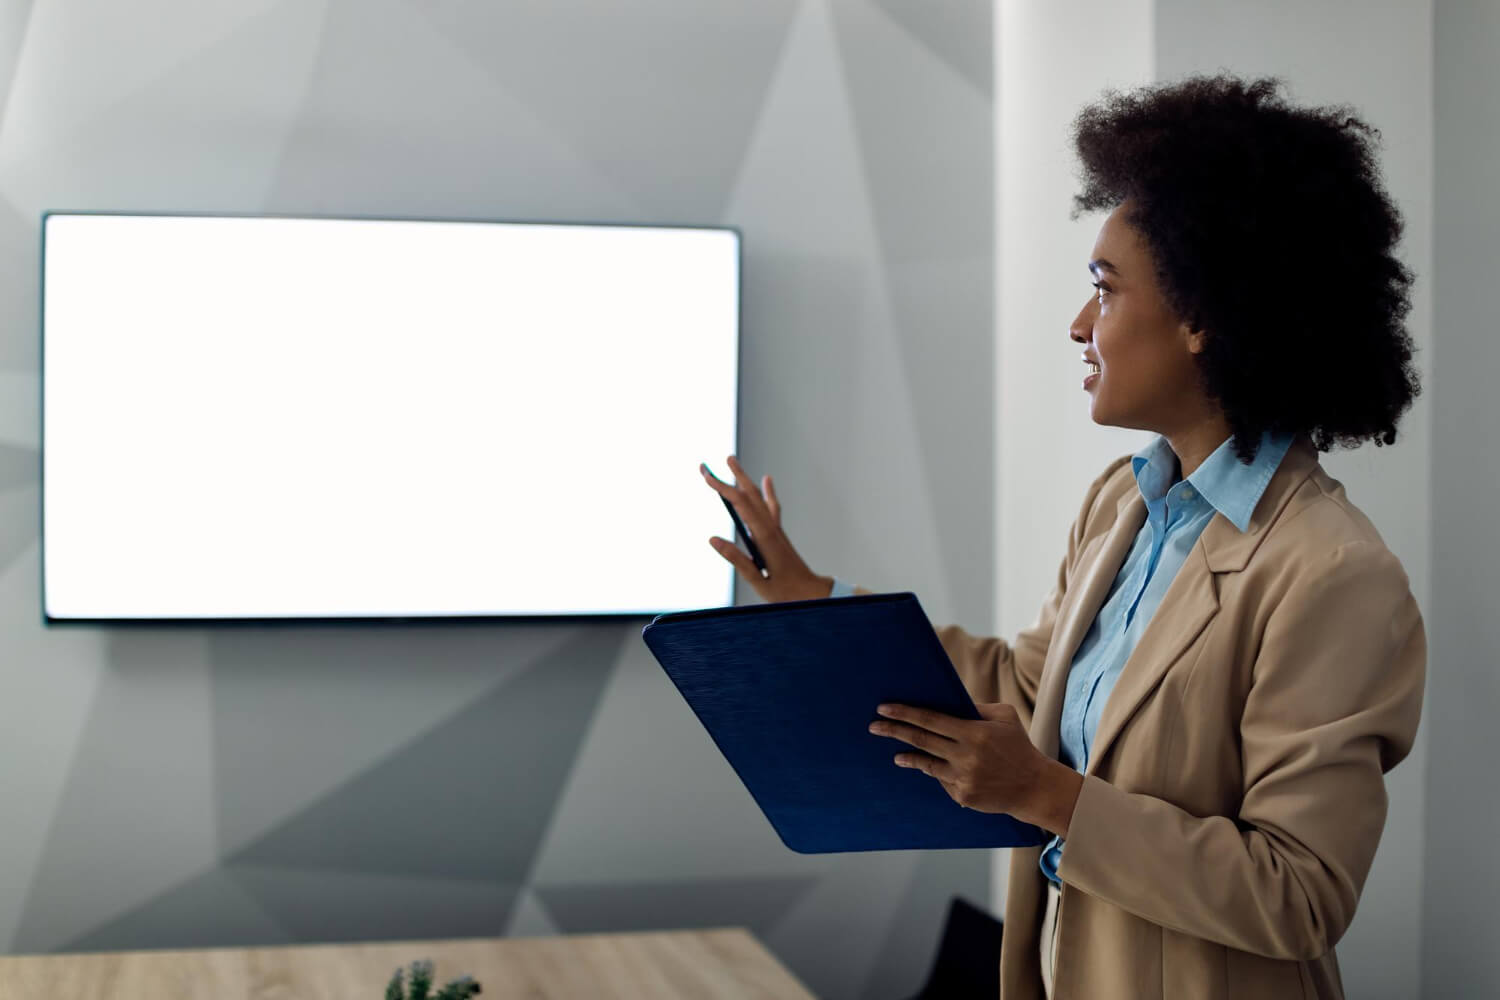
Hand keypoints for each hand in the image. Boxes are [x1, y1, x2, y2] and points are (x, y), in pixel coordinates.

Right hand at [700, 455, 833, 602]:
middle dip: (728, 477)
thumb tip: (713, 540)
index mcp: (764, 537)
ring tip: (731, 462)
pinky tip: (766, 480)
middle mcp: (771, 528)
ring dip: (744, 479)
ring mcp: (776, 529)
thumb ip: (736, 559)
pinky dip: (767, 491)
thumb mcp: (757, 581)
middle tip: (708, 466)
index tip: (707, 476)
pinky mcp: (778, 533)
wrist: (812, 593)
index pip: (740, 505)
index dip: (722, 488)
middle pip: (748, 495)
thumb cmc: (786, 592)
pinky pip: (771, 507)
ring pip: (758, 497)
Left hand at [868, 701, 1082, 835]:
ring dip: (908, 757)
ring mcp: (962, 779)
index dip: (905, 713)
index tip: (883, 708)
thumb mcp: (1004, 717)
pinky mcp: (962, 796)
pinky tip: (932, 769)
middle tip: (874, 726)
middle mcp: (965, 756)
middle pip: (921, 741)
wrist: (1033, 787)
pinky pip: (941, 780)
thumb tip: (946, 702)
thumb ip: (976, 708)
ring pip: (926, 764)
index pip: (931, 719)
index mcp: (974, 732)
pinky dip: (935, 772)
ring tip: (896, 754)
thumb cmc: (1018, 746)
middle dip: (894, 731)